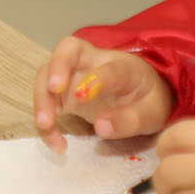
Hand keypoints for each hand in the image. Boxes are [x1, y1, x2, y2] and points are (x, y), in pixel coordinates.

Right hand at [32, 36, 171, 151]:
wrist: (141, 95)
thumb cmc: (147, 99)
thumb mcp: (152, 113)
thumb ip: (131, 120)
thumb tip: (102, 127)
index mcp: (123, 66)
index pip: (109, 67)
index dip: (95, 79)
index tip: (82, 97)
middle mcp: (94, 63)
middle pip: (68, 49)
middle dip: (57, 66)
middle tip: (53, 90)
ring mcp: (75, 75)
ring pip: (48, 73)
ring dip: (42, 97)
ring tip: (46, 125)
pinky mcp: (63, 93)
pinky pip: (46, 99)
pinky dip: (45, 121)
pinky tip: (57, 144)